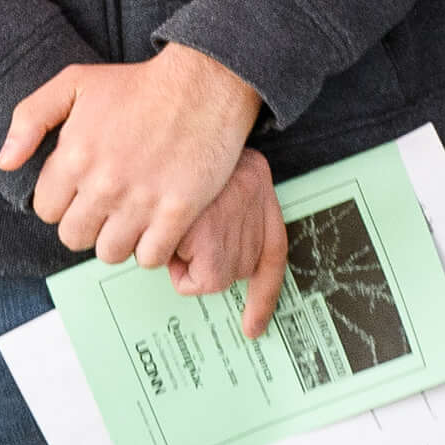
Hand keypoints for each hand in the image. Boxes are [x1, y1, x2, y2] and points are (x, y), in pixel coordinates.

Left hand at [0, 42, 263, 271]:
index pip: (46, 210)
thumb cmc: (137, 83)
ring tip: (128, 215)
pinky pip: (150, 257)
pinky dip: (151, 247)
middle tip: (104, 203)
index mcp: (74, 156)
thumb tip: (5, 162)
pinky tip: (155, 224)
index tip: (80, 186)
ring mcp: (141, 201)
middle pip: (74, 238)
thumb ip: (30, 119)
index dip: (61, 199)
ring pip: (110, 253)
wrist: (203, 83)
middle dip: (85, 223)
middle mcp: (103, 184)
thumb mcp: (74, 83)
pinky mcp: (177, 212)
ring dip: (117, 239)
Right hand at [168, 150, 288, 337]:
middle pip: (235, 269)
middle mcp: (257, 214)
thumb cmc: (188, 144)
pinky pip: (189, 279)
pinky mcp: (209, 241)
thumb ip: (227, 209)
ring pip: (210, 277)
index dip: (264, 298)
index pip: (272, 256)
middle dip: (206, 259)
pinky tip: (171, 233)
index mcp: (261, 192)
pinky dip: (176, 266)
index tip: (252, 329)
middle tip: (187, 225)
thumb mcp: (217, 169)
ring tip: (177, 223)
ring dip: (187, 260)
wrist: (181, 116)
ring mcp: (236, 230)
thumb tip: (206, 258)